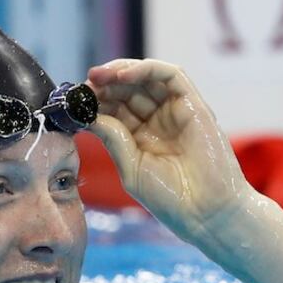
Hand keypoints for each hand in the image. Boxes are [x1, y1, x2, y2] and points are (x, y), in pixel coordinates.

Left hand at [87, 59, 247, 239]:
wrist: (207, 213)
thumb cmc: (172, 199)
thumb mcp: (130, 168)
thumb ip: (112, 138)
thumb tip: (88, 114)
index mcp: (141, 138)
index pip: (115, 108)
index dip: (95, 100)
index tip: (76, 100)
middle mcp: (158, 121)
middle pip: (128, 89)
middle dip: (104, 83)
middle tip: (85, 84)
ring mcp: (176, 111)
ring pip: (147, 77)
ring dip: (120, 72)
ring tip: (99, 77)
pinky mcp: (194, 104)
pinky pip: (170, 75)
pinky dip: (145, 69)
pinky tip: (123, 76)